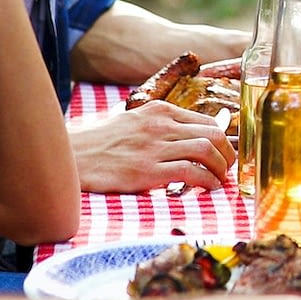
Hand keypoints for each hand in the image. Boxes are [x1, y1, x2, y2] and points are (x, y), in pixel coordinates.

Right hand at [69, 101, 234, 192]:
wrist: (71, 157)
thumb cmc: (102, 144)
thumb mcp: (134, 122)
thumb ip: (161, 127)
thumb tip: (190, 138)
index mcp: (158, 110)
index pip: (206, 121)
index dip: (223, 140)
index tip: (225, 154)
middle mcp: (159, 125)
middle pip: (213, 134)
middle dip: (228, 154)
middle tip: (229, 169)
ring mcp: (154, 147)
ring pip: (206, 150)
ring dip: (221, 168)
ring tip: (221, 180)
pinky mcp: (147, 171)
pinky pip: (190, 172)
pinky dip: (207, 181)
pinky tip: (209, 188)